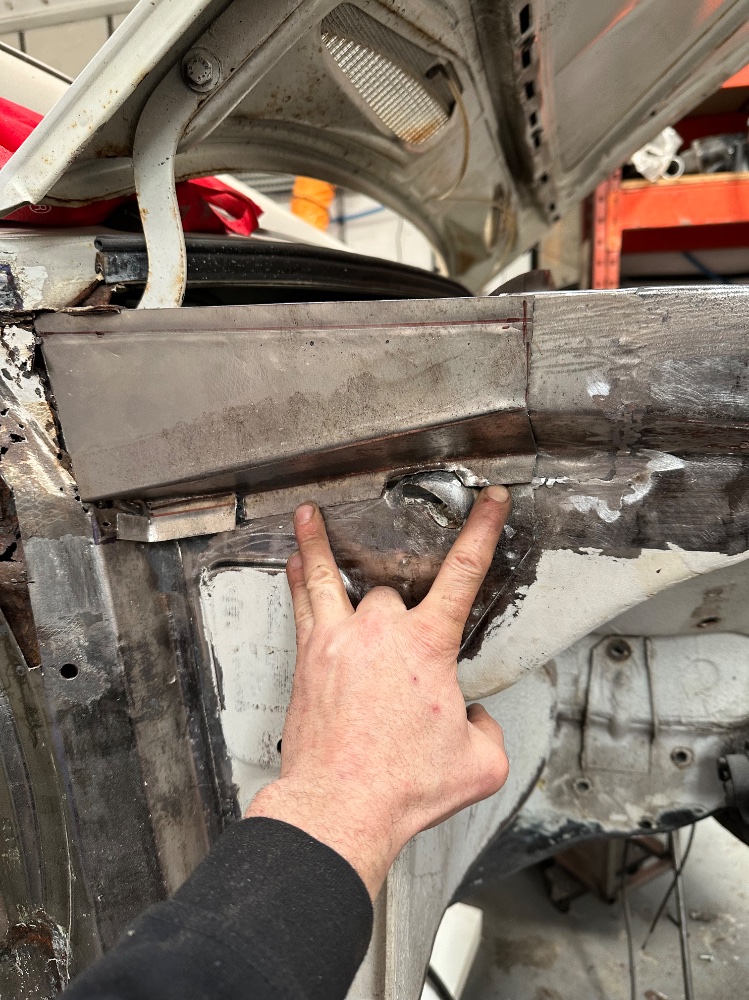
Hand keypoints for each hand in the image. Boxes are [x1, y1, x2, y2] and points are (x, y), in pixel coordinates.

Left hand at [245, 486, 511, 898]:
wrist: (340, 806)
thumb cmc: (402, 786)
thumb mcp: (479, 763)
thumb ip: (487, 730)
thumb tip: (473, 718)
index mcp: (426, 647)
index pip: (464, 574)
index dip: (482, 531)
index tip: (490, 501)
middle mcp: (380, 633)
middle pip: (392, 593)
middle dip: (401, 614)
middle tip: (401, 654)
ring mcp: (339, 642)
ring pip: (329, 578)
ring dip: (319, 544)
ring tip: (307, 515)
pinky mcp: (309, 659)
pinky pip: (303, 605)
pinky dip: (299, 579)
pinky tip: (295, 564)